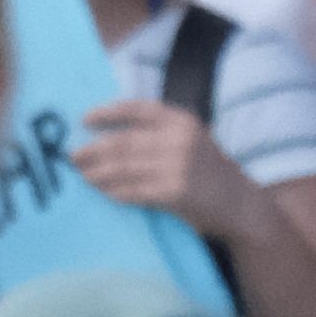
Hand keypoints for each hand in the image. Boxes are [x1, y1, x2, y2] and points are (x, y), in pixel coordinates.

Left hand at [70, 94, 256, 232]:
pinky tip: (106, 193)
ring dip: (98, 174)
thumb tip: (105, 133)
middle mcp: (178, 139)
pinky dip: (116, 192)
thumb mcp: (190, 141)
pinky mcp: (175, 192)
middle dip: (93, 150)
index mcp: (181, 120)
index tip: (84, 120)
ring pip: (124, 168)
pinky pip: (134, 190)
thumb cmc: (210, 173)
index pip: (135, 109)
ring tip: (83, 177)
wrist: (243, 207)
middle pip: (123, 142)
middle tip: (72, 157)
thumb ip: (158, 134)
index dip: (106, 113)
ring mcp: (177, 166)